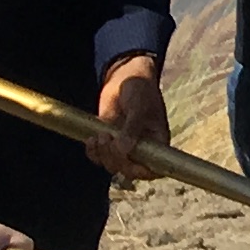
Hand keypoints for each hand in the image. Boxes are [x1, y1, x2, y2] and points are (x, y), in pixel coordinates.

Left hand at [86, 60, 167, 174]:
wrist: (124, 78)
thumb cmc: (139, 89)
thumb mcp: (138, 106)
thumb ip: (132, 128)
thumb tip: (124, 150)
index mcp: (157, 142)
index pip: (154, 169)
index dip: (141, 170)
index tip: (127, 160)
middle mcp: (143, 149)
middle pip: (129, 170)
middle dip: (115, 159)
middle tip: (107, 138)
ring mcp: (125, 147)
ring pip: (112, 166)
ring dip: (103, 155)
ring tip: (100, 135)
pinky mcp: (109, 143)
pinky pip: (100, 158)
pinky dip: (93, 153)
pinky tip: (91, 139)